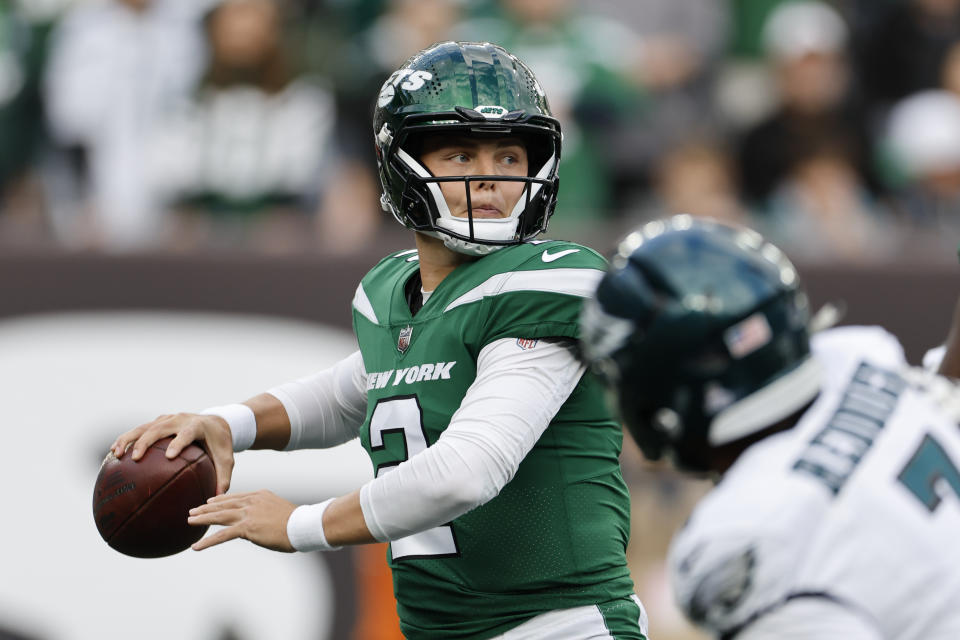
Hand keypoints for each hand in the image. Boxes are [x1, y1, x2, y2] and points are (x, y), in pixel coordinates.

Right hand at [110, 412, 234, 494]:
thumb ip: (223, 478)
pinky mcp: (159, 421)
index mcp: (198, 426)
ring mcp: (168, 419)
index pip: (187, 433)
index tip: (170, 456)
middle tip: (135, 458)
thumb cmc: (220, 444)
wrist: (217, 422)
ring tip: (116, 454)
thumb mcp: (227, 459)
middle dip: (146, 441)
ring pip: (145, 426)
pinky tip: (114, 453)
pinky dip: (127, 438)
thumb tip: (216, 499)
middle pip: (160, 427)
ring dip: (129, 438)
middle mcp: (180, 419)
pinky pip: (140, 429)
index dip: (178, 442)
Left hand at [187, 490, 296, 551]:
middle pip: (223, 504)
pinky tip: (197, 547)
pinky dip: (208, 541)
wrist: (303, 525)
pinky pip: (222, 535)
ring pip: (219, 516)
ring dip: (202, 519)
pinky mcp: (247, 528)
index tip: (209, 502)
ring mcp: (248, 514)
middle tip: (192, 510)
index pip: (235, 497)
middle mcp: (251, 502)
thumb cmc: (296, 522)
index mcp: (259, 495)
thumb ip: (265, 511)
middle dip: (206, 508)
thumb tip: (260, 520)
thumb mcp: (278, 510)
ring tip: (190, 521)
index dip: (220, 500)